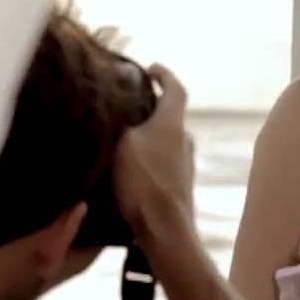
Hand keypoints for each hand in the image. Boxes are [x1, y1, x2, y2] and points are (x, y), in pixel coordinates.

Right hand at [112, 64, 195, 241]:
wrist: (165, 230)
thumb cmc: (143, 182)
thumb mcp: (122, 145)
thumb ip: (120, 124)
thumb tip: (114, 111)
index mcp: (173, 123)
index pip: (176, 88)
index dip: (164, 74)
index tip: (150, 69)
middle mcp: (185, 139)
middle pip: (169, 115)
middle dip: (148, 108)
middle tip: (124, 106)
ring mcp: (186, 164)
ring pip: (165, 140)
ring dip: (147, 135)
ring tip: (120, 138)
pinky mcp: (180, 185)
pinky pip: (163, 160)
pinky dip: (148, 156)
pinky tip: (128, 167)